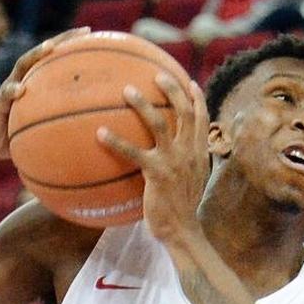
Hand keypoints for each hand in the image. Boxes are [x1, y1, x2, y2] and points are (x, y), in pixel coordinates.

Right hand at [0, 27, 90, 161]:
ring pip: (22, 65)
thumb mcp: (43, 129)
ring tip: (49, 47)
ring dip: (35, 54)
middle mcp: (22, 80)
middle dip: (62, 40)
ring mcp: (8, 89)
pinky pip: (4, 94)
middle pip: (42, 53)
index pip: (54, 60)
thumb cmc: (18, 138)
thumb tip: (91, 130)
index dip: (71, 46)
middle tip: (83, 31)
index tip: (91, 34)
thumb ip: (61, 123)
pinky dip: (12, 90)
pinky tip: (20, 89)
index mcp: (34, 84)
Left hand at [97, 72, 209, 242]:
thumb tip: (175, 152)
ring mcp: (174, 161)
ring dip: (143, 104)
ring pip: (159, 123)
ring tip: (127, 90)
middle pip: (184, 111)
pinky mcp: (157, 173)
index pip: (202, 118)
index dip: (197, 98)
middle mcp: (189, 151)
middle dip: (172, 89)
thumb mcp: (193, 180)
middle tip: (157, 74)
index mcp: (199, 152)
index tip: (188, 82)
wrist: (182, 229)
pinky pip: (134, 152)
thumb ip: (187, 161)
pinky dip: (116, 141)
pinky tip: (100, 133)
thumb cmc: (183, 207)